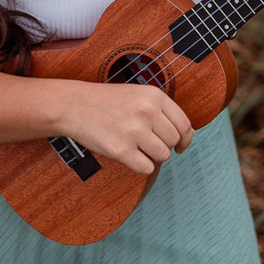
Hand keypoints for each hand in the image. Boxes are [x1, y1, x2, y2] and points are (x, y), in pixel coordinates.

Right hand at [61, 81, 193, 174]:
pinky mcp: (121, 149)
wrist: (74, 105)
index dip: (185, 139)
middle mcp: (147, 111)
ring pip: (162, 155)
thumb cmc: (108, 102)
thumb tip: (189, 135)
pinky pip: (146, 168)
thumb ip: (164, 112)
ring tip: (136, 147)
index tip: (179, 146)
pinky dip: (140, 166)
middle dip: (163, 145)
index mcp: (154, 95)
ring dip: (152, 156)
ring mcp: (134, 130)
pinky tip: (129, 156)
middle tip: (146, 142)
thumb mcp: (139, 95)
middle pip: (173, 141)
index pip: (184, 124)